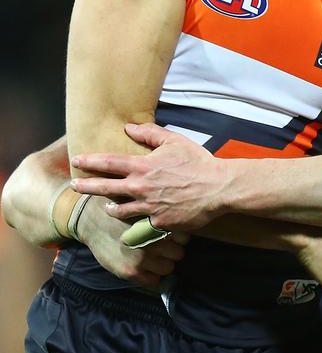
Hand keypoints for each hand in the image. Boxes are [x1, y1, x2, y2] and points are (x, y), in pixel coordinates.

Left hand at [70, 123, 225, 229]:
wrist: (217, 188)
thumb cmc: (197, 162)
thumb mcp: (174, 141)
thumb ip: (150, 134)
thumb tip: (129, 128)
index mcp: (143, 166)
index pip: (109, 163)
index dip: (90, 161)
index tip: (77, 160)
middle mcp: (141, 187)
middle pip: (105, 188)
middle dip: (86, 186)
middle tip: (74, 186)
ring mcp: (148, 207)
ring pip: (120, 209)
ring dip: (110, 207)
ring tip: (106, 207)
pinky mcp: (159, 222)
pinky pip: (141, 224)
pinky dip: (135, 223)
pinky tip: (132, 223)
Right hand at [76, 193, 188, 287]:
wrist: (90, 219)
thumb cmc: (119, 207)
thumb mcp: (141, 203)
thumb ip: (160, 213)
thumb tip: (182, 218)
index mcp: (157, 224)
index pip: (185, 237)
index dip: (180, 237)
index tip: (173, 236)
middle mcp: (152, 241)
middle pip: (179, 254)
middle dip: (173, 250)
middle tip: (164, 247)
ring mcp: (141, 258)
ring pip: (168, 268)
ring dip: (164, 264)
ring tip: (154, 257)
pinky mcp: (130, 272)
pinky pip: (154, 282)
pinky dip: (152, 276)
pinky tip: (146, 268)